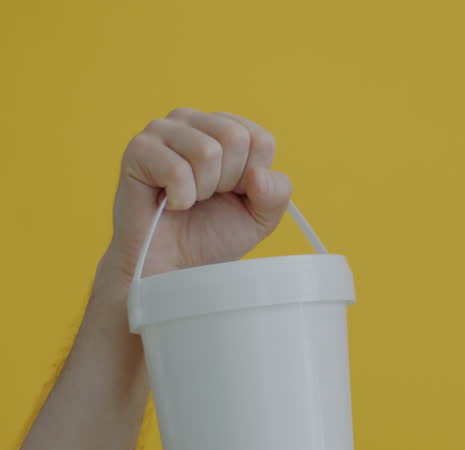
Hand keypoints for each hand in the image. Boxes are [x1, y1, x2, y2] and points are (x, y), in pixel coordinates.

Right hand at [99, 108, 292, 295]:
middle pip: (235, 137)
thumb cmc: (213, 233)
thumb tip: (258, 175)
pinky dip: (181, 198)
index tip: (233, 193)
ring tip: (188, 199)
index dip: (253, 178)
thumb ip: (276, 192)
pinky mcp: (137, 150)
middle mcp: (191, 120)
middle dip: (229, 180)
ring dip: (203, 189)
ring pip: (207, 151)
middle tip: (208, 197)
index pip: (261, 138)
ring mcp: (161, 130)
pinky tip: (169, 203)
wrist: (174, 264)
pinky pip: (177, 170)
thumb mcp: (261, 215)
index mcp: (223, 126)